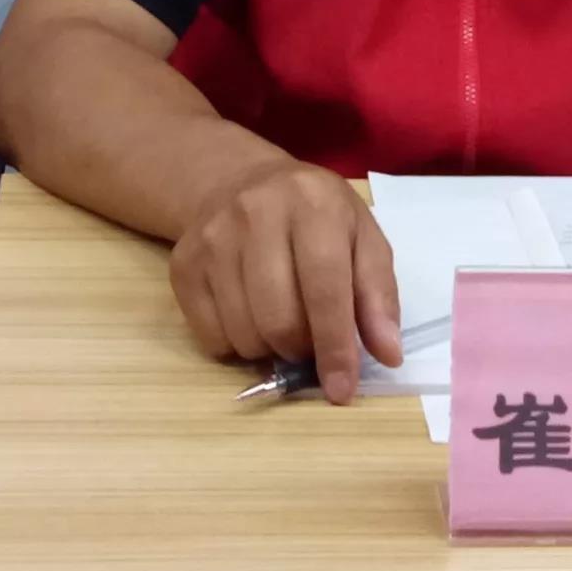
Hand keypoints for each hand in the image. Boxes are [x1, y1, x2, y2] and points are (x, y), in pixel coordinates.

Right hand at [169, 158, 401, 402]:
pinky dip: (237, 345)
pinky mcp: (183, 264)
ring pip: (244, 334)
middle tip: (312, 341)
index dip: (336, 344)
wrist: (239, 181)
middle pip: (279, 318)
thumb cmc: (314, 216)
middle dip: (302, 349)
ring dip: (271, 349)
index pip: (325, 286)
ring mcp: (213, 237)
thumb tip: (388, 354)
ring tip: (282, 320)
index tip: (343, 389)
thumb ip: (378, 293)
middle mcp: (256, 212)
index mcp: (313, 202)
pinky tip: (249, 313)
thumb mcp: (361, 236)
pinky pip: (211, 338)